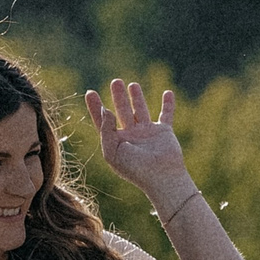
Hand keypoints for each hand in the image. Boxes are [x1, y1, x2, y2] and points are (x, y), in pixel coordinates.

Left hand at [86, 78, 191, 203]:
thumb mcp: (112, 151)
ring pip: (141, 110)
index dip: (96, 107)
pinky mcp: (164, 132)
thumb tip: (106, 110)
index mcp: (117, 142)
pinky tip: (168, 93)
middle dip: (119, 97)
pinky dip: (168, 104)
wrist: (161, 177)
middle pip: (123, 111)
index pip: (103, 121)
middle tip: (116, 82)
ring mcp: (148, 133)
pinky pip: (167, 115)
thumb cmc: (135, 169)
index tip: (90, 92)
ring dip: (137, 97)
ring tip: (132, 84)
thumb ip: (106, 130)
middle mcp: (132, 136)